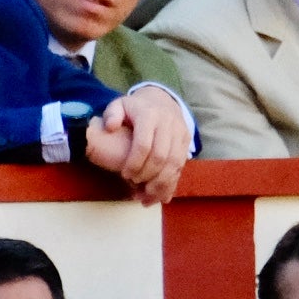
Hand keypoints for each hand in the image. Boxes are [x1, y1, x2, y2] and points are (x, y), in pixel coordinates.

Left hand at [86, 89, 187, 205]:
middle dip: (146, 175)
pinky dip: (171, 182)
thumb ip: (111, 114)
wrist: (161, 100)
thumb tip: (111, 127)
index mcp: (149, 115)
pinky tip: (160, 195)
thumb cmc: (133, 109)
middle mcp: (168, 123)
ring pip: (174, 163)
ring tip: (146, 198)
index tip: (124, 175)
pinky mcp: (187, 140)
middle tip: (134, 185)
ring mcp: (180, 131)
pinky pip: (181, 164)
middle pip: (160, 156)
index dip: (134, 163)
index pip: (143, 144)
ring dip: (160, 183)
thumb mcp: (119, 106)